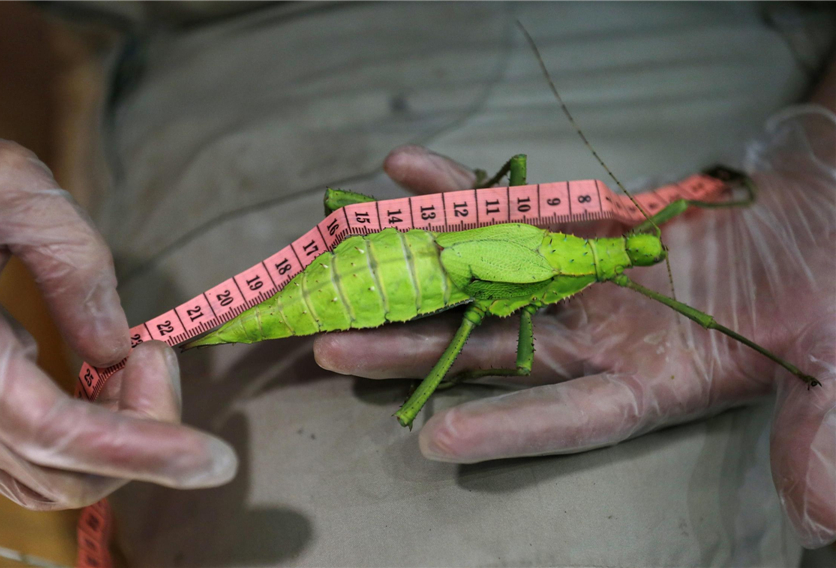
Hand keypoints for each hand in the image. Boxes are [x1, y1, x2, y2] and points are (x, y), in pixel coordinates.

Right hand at [0, 126, 236, 509]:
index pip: (54, 433)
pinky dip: (87, 437)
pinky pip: (29, 456)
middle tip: (158, 354)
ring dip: (117, 439)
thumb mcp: (13, 189)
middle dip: (141, 436)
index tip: (217, 459)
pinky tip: (108, 379)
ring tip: (137, 362)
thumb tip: (114, 349)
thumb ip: (72, 266)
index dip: (142, 452)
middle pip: (60, 473)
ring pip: (45, 477)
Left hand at [314, 113, 835, 547]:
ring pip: (485, 276)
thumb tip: (824, 512)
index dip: (508, 431)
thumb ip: (819, 433)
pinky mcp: (576, 224)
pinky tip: (411, 173)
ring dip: (417, 264)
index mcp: (647, 384)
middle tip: (335, 349)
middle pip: (493, 350)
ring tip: (351, 255)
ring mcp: (578, 277)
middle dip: (416, 349)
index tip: (437, 441)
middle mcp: (596, 336)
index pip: (571, 417)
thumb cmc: (827, 298)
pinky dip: (465, 191)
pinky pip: (511, 206)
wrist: (815, 224)